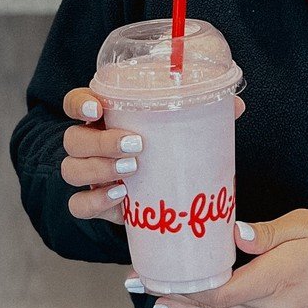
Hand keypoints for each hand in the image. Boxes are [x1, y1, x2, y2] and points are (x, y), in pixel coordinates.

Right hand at [59, 86, 245, 225]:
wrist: (161, 188)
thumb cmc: (165, 144)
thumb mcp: (180, 123)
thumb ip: (201, 110)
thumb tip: (235, 105)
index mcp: (103, 116)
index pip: (75, 103)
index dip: (80, 104)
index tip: (99, 109)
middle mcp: (89, 142)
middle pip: (72, 139)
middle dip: (100, 142)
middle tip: (136, 145)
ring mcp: (88, 174)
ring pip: (71, 170)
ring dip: (99, 170)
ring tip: (133, 170)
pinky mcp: (95, 202)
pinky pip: (79, 204)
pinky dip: (95, 201)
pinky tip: (120, 197)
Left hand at [135, 208, 307, 307]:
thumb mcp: (306, 227)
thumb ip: (266, 234)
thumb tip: (232, 232)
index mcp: (276, 282)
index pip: (220, 292)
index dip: (183, 287)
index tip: (154, 273)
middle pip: (212, 307)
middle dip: (172, 292)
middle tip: (135, 279)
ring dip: (184, 304)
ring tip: (148, 292)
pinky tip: (185, 307)